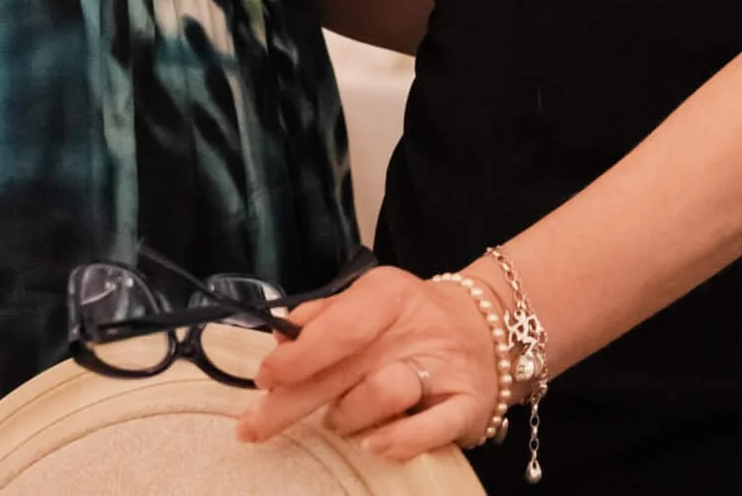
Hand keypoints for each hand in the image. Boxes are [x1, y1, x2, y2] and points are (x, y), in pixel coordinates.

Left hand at [238, 266, 499, 463]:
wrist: (488, 327)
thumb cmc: (409, 320)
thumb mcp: (368, 302)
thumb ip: (325, 315)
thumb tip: (280, 332)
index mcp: (387, 294)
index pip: (339, 326)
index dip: (299, 355)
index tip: (264, 377)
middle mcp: (416, 329)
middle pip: (347, 368)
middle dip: (293, 402)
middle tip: (253, 427)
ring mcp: (445, 370)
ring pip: (384, 395)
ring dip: (348, 417)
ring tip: (338, 421)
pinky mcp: (468, 407)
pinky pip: (430, 430)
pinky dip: (398, 441)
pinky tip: (373, 446)